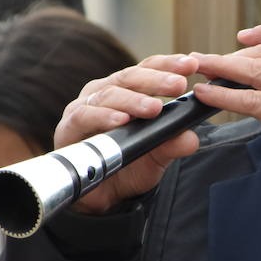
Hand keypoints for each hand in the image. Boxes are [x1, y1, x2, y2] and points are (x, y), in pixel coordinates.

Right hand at [54, 53, 202, 213]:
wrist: (99, 195)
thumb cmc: (126, 166)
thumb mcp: (156, 156)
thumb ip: (172, 145)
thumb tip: (191, 138)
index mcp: (127, 91)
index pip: (147, 69)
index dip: (168, 65)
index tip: (191, 65)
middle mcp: (104, 93)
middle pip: (130, 77)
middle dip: (156, 80)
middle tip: (179, 85)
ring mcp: (85, 107)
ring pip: (109, 93)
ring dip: (133, 100)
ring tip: (154, 108)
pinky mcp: (68, 126)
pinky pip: (85, 115)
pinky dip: (103, 116)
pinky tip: (121, 120)